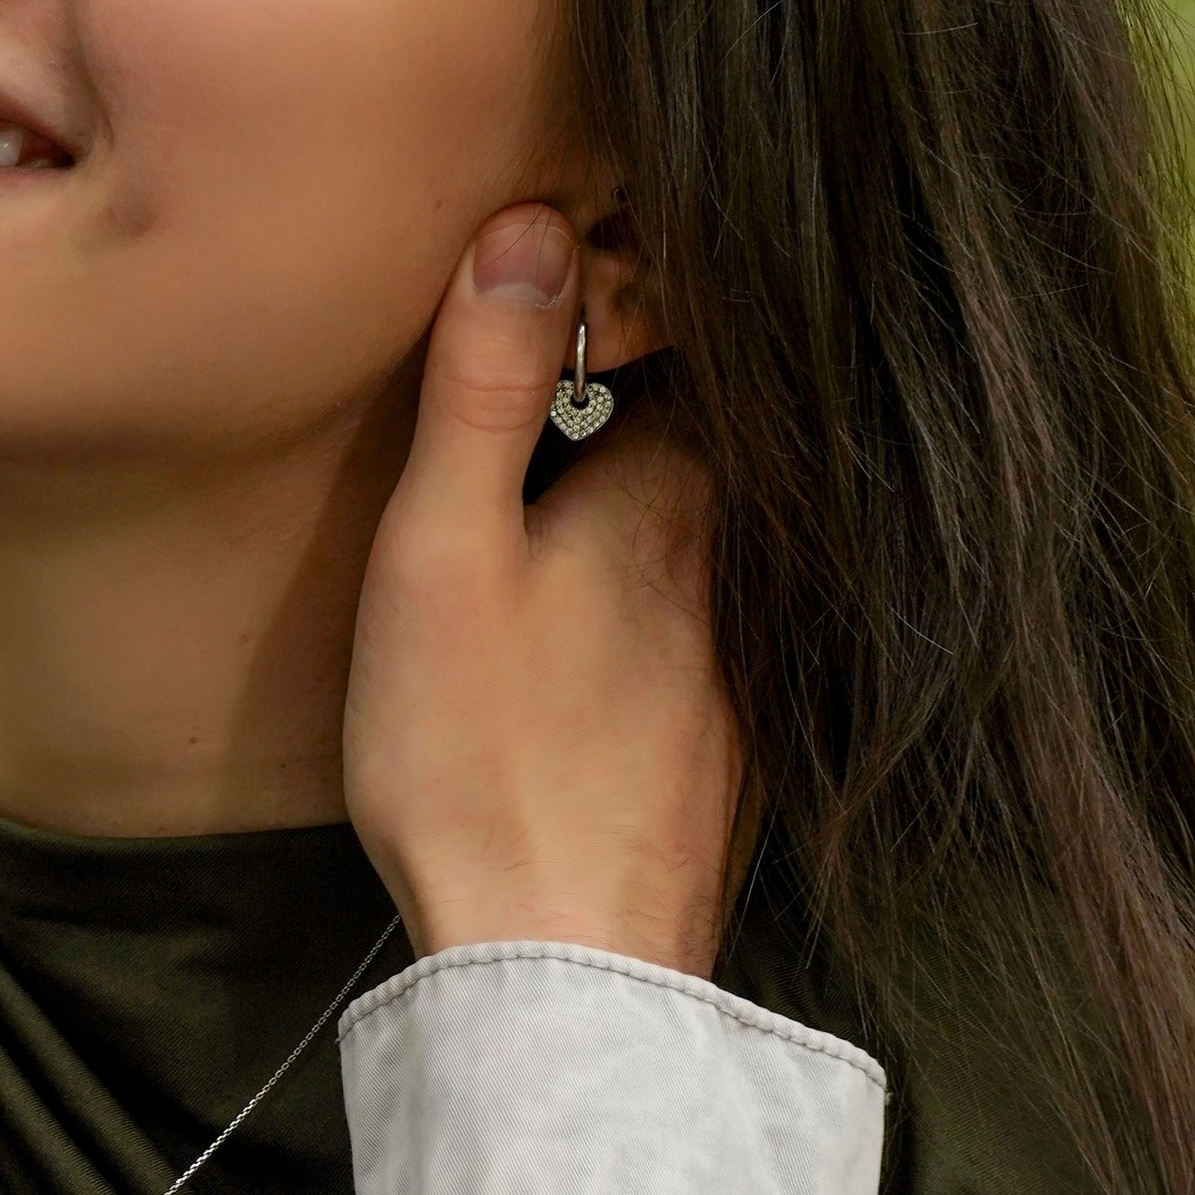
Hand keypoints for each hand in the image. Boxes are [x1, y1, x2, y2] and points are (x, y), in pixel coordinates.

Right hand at [345, 204, 742, 968]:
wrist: (567, 970)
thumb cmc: (483, 760)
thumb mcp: (442, 551)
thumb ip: (484, 386)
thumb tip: (530, 224)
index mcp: (679, 492)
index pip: (689, 337)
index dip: (626, 292)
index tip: (560, 283)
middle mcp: (744, 559)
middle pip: (705, 425)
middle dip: (636, 384)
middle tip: (549, 363)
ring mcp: (752, 656)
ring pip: (711, 526)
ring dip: (647, 489)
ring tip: (563, 481)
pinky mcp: (737, 740)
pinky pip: (709, 615)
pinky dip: (662, 587)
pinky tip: (596, 624)